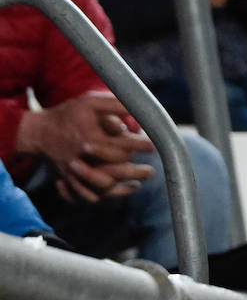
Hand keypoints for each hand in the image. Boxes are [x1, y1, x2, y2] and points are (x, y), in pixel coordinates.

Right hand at [14, 93, 153, 201]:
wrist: (41, 132)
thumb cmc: (69, 115)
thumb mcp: (89, 103)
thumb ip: (113, 104)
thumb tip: (139, 108)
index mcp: (91, 138)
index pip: (123, 146)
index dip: (141, 146)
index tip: (154, 145)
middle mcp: (85, 159)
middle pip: (118, 170)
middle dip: (138, 171)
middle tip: (151, 170)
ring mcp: (78, 173)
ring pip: (106, 187)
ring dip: (126, 185)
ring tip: (141, 180)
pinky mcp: (73, 182)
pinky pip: (92, 196)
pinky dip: (111, 195)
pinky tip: (129, 187)